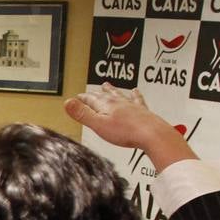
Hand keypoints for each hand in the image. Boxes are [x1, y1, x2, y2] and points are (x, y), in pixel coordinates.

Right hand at [64, 83, 193, 170]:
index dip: (82, 99)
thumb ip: (82, 114)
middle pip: (104, 95)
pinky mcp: (142, 111)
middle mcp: (118, 102)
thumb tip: (67, 103)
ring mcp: (131, 105)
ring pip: (118, 94)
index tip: (76, 98)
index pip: (90, 99)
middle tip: (90, 91)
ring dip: (112, 90)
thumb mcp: (98, 125)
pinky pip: (137, 99)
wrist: (151, 134)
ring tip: (108, 86)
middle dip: (95, 94)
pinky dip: (135, 94)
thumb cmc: (126, 131)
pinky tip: (135, 91)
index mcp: (106, 105)